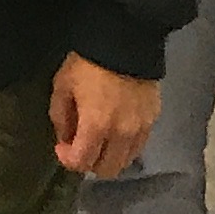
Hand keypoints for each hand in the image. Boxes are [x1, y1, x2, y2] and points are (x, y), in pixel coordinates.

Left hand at [48, 53, 161, 177]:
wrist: (126, 43)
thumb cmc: (88, 64)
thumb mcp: (63, 86)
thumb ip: (60, 116)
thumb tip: (65, 139)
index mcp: (96, 126)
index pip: (82, 162)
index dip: (68, 160)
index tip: (61, 147)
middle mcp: (121, 135)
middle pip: (106, 170)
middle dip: (89, 163)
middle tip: (80, 146)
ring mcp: (141, 130)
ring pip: (125, 162)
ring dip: (108, 158)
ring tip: (98, 141)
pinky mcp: (153, 122)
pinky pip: (138, 148)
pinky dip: (124, 148)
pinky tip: (116, 133)